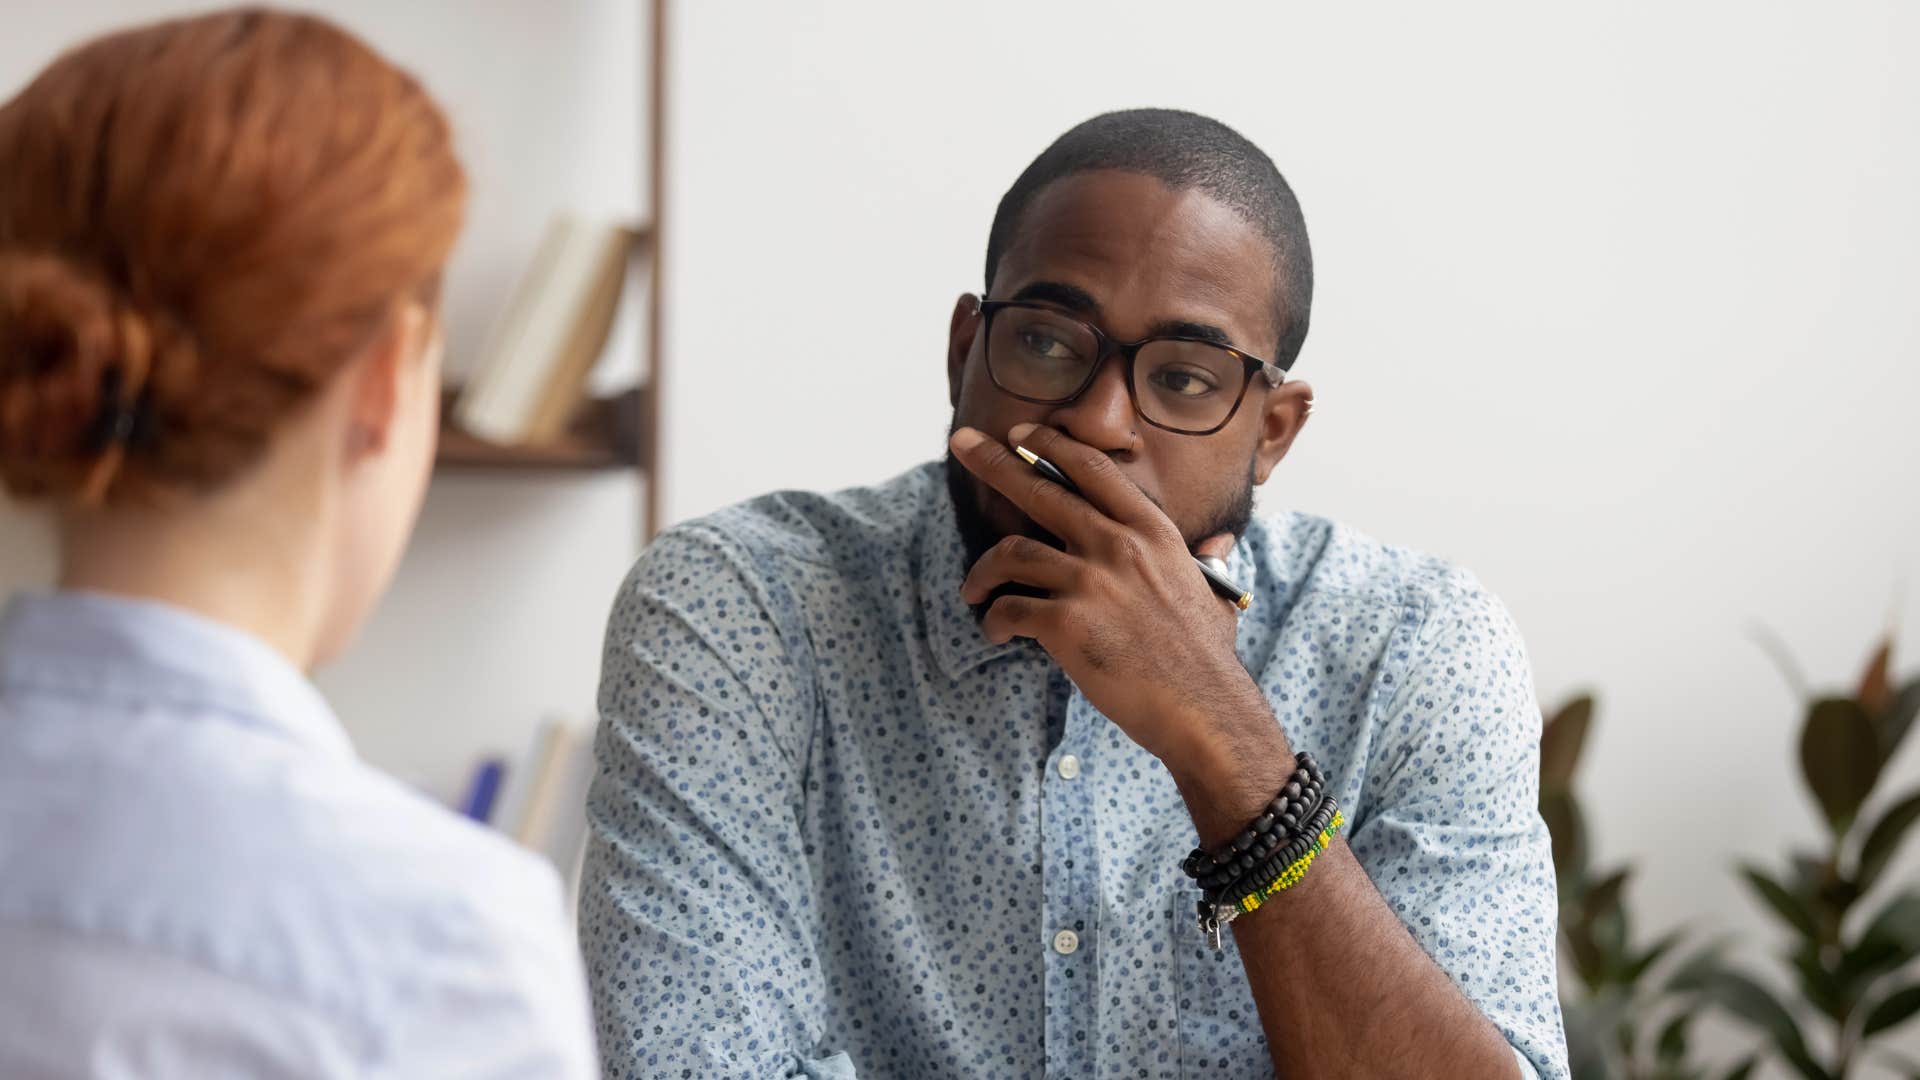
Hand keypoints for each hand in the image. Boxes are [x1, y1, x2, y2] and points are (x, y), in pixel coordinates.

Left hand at [948, 422, 1264, 771]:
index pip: (1093, 469)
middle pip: (1040, 490)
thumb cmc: (1207, 659)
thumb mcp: (1212, 592)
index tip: (1021, 433)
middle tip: (962, 444)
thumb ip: (1204, 561)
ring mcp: (1090, 583)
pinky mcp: (1066, 624)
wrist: (1204, 708)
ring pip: (1011, 553)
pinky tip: (994, 633)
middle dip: (993, 462)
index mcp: (1152, 532)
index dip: (1051, 445)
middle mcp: (1117, 546)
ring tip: (972, 590)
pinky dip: (992, 620)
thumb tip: (1217, 545)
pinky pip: (1008, 610)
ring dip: (981, 571)